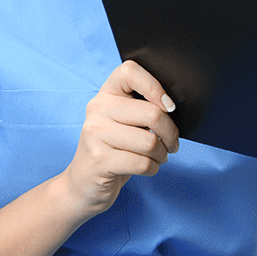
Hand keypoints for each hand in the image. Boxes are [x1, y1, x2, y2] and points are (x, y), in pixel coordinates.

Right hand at [58, 60, 179, 217]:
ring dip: (163, 154)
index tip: (168, 106)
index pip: (130, 71)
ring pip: (150, 142)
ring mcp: (95, 134)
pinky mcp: (99, 160)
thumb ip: (143, 109)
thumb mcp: (124, 123)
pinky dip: (153, 168)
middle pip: (152, 113)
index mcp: (106, 94)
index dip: (155, 86)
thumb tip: (173, 107)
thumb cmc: (114, 150)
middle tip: (172, 143)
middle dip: (171, 133)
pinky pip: (142, 163)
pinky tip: (148, 168)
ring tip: (159, 157)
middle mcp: (97, 109)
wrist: (83, 184)